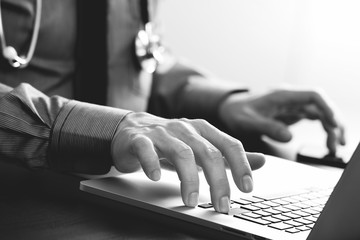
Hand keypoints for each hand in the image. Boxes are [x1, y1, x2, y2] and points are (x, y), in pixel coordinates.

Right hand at [111, 112, 264, 212]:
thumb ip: (229, 155)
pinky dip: (152, 163)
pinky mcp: (139, 139)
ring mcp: (161, 132)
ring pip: (181, 153)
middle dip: (218, 181)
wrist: (131, 130)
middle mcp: (185, 128)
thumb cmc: (170, 141)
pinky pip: (146, 149)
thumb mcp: (202, 146)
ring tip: (192, 200)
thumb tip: (261, 161)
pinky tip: (157, 177)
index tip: (247, 188)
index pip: (228, 144)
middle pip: (207, 152)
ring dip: (190, 179)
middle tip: (222, 205)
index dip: (241, 165)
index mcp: (203, 130)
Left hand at [219, 89, 345, 153]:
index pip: (312, 95)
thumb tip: (289, 137)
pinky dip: (322, 129)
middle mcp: (290, 99)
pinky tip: (327, 141)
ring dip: (330, 127)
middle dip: (333, 122)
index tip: (332, 123)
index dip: (326, 107)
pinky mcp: (291, 114)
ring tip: (334, 147)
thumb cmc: (236, 112)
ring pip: (319, 113)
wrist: (229, 108)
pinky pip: (312, 119)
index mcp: (281, 96)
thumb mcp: (247, 122)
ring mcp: (292, 106)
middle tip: (337, 143)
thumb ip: (266, 127)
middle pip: (320, 105)